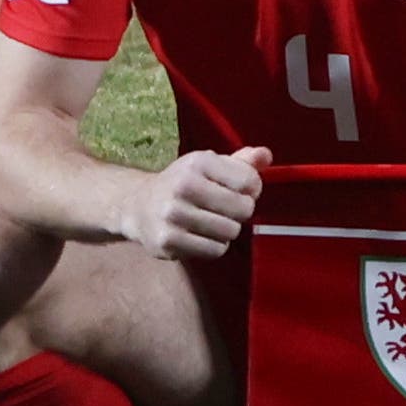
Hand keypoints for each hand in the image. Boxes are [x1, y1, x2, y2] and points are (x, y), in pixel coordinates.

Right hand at [115, 148, 263, 260]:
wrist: (139, 206)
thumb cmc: (184, 184)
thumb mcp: (209, 165)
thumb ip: (241, 161)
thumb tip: (266, 155)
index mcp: (198, 162)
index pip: (248, 181)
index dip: (253, 189)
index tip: (241, 191)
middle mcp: (184, 186)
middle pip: (242, 208)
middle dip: (241, 212)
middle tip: (227, 210)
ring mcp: (174, 214)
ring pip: (230, 231)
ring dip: (228, 231)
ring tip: (214, 223)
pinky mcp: (168, 241)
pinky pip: (214, 250)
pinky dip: (215, 246)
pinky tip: (202, 236)